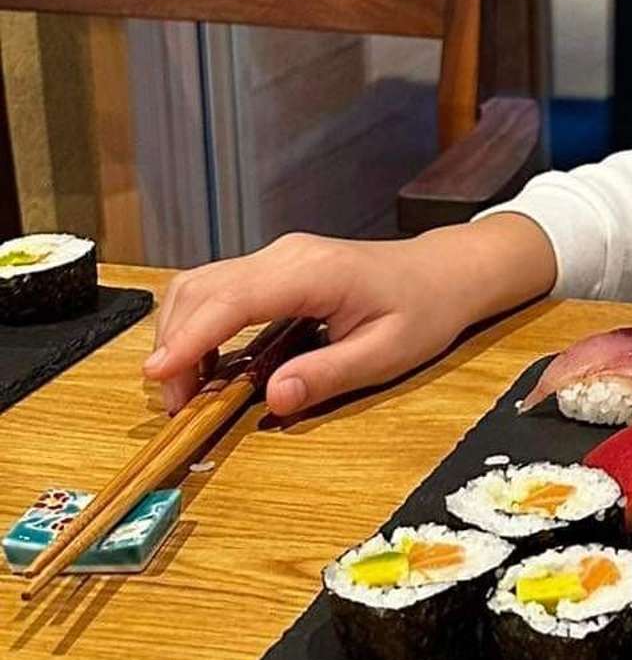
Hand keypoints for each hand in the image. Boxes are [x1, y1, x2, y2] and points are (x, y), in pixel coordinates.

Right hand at [142, 215, 555, 417]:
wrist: (445, 273)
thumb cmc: (425, 310)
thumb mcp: (388, 353)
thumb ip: (329, 375)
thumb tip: (273, 399)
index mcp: (312, 273)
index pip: (231, 301)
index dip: (189, 339)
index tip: (158, 376)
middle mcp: (285, 256)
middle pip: (201, 289)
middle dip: (175, 345)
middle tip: (177, 403)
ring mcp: (277, 256)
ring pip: (202, 285)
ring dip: (181, 333)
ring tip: (187, 388)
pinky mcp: (276, 267)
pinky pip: (220, 289)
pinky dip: (200, 324)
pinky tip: (208, 364)